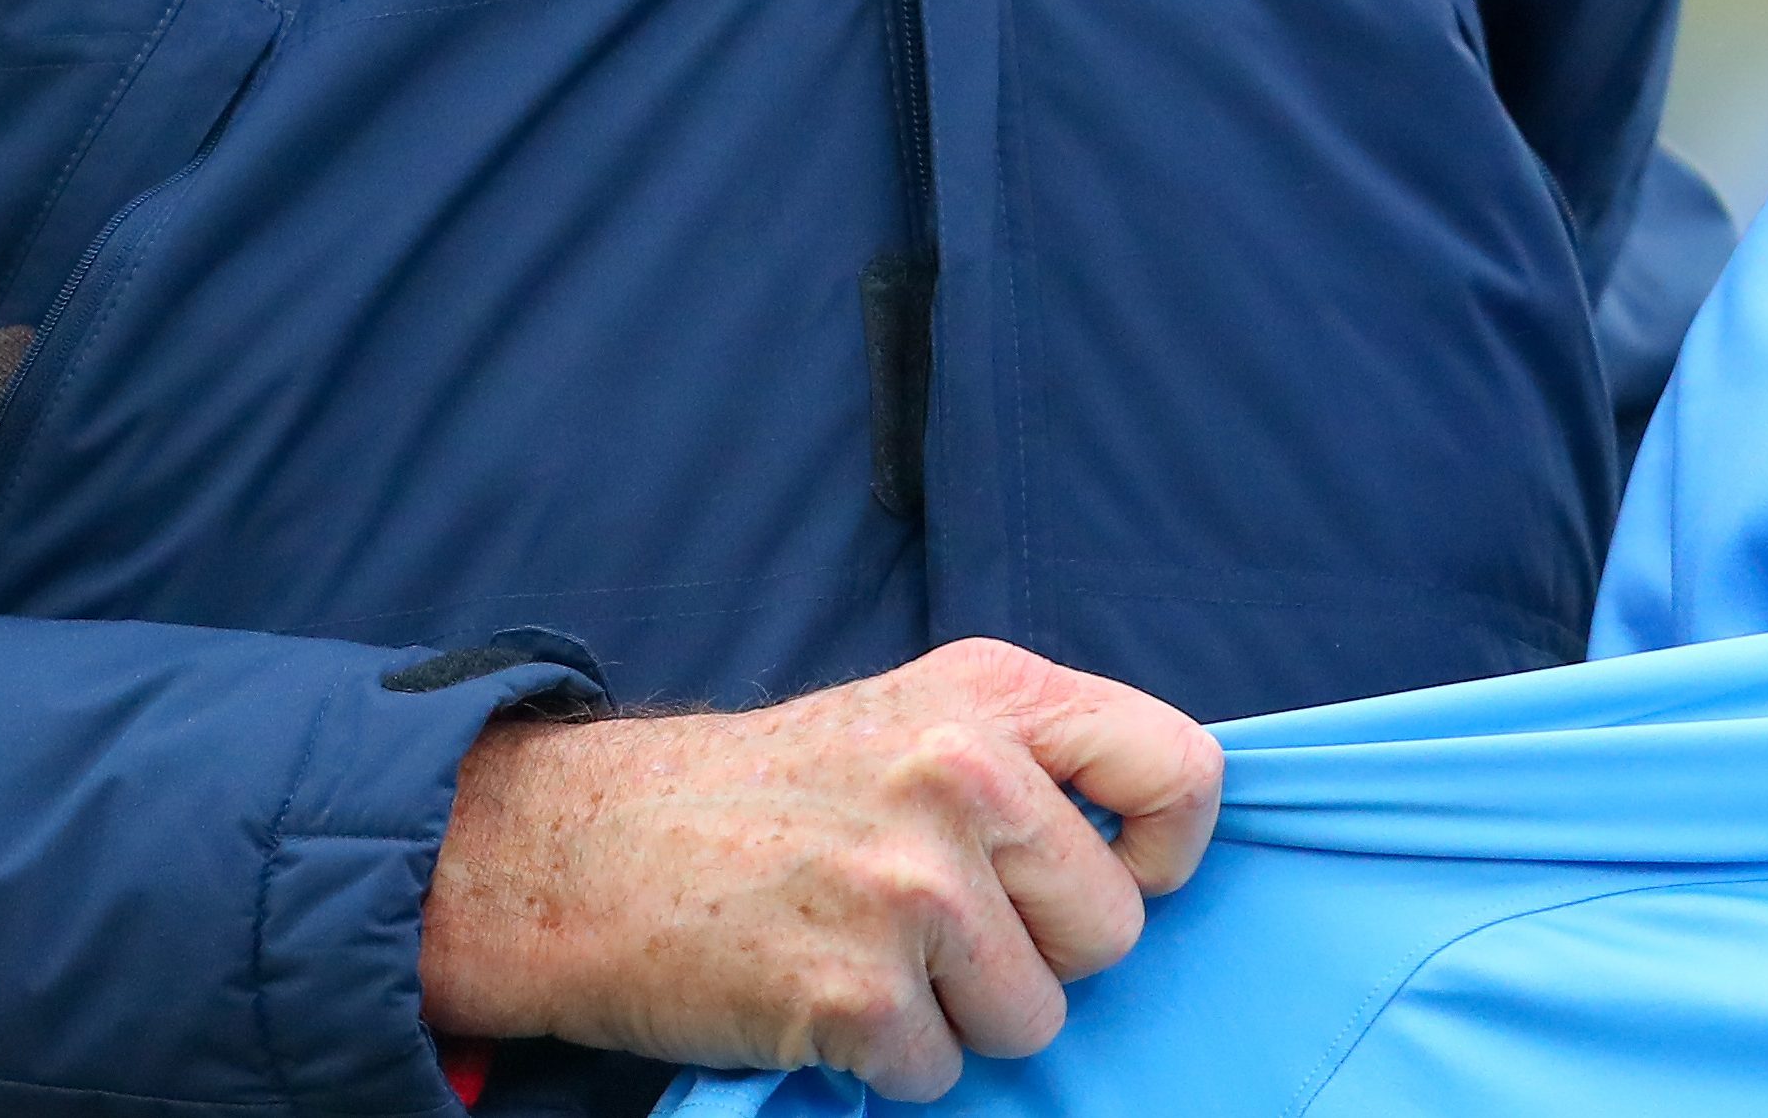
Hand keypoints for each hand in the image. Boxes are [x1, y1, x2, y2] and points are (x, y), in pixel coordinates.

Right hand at [417, 638, 1224, 1100]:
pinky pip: (943, 1072)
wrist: (585, 847)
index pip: (1182, 772)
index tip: (1109, 872)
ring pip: (1035, 1017)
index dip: (1164, 849)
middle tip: (931, 917)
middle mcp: (963, 776)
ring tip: (869, 948)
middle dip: (1036, 949)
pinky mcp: (858, 993)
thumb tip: (1159, 838)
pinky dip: (888, 1058)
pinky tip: (821, 991)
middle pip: (1112, 929)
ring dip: (961, 1012)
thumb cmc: (766, 792)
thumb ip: (1035, 752)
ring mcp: (911, 888)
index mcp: (993, 695)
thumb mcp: (913, 712)